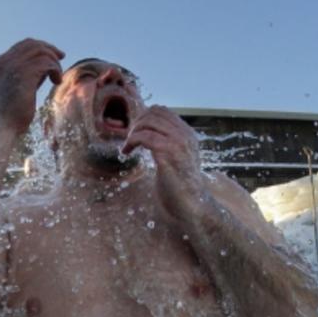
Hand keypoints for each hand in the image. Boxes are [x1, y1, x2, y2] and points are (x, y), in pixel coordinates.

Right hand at [0, 38, 64, 134]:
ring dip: (53, 62)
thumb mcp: (14, 93)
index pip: (20, 47)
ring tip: (57, 78)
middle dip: (49, 49)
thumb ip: (25, 78)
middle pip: (31, 44)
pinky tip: (57, 82)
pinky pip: (46, 62)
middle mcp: (3, 62)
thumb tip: (44, 70)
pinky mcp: (23, 74)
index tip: (52, 56)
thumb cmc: (8, 119)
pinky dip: (55, 69)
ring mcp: (12, 66)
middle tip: (61, 58)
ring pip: (40, 51)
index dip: (38, 49)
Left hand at [122, 105, 205, 220]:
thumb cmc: (179, 187)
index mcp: (188, 134)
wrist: (190, 205)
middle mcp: (185, 135)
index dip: (145, 118)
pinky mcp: (168, 153)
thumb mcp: (177, 159)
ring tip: (127, 147)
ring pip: (148, 122)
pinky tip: (127, 152)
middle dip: (137, 123)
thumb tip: (149, 134)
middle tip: (129, 139)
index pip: (163, 111)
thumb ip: (169, 144)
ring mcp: (178, 143)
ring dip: (132, 132)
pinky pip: (144, 137)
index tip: (136, 132)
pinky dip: (131, 142)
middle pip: (154, 112)